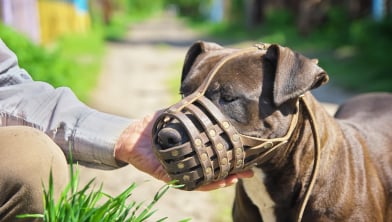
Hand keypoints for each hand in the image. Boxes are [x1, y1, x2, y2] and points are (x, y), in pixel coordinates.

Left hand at [114, 111, 253, 190]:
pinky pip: (187, 183)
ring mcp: (178, 171)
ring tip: (235, 178)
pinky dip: (202, 184)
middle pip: (213, 171)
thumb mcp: (173, 115)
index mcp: (191, 150)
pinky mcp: (167, 176)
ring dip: (221, 180)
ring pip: (204, 180)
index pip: (213, 156)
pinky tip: (215, 182)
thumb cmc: (151, 126)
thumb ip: (187, 111)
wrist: (127, 134)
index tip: (247, 155)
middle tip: (249, 171)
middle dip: (232, 172)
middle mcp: (188, 163)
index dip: (230, 157)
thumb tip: (206, 98)